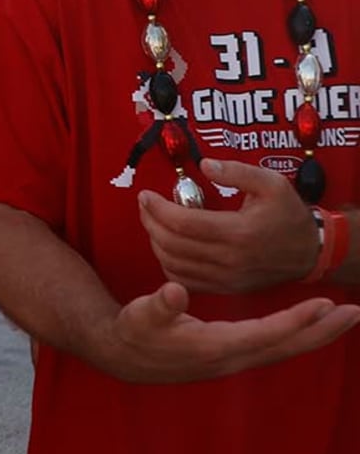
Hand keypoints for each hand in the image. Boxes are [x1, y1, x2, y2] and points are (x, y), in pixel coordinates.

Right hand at [107, 280, 359, 382]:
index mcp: (214, 345)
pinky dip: (295, 334)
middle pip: (287, 347)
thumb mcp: (142, 314)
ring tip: (342, 317)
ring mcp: (233, 360)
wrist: (123, 355)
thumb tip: (175, 291)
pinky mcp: (231, 356)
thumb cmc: (134, 331)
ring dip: (315, 334)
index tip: (324, 305)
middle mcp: (231, 357)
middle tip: (355, 313)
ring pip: (284, 349)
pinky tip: (304, 324)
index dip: (295, 320)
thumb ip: (160, 304)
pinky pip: (273, 346)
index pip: (265, 334)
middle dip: (322, 331)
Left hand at [138, 158, 318, 292]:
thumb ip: (237, 171)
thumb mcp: (271, 183)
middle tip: (144, 205)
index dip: (158, 209)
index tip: (145, 194)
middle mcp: (229, 259)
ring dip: (155, 241)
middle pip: (172, 245)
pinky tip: (166, 245)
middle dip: (150, 222)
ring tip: (152, 221)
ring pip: (173, 264)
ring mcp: (225, 278)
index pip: (184, 223)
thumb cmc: (288, 214)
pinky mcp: (224, 288)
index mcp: (239, 232)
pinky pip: (184, 280)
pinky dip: (167, 263)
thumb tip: (204, 165)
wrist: (309, 252)